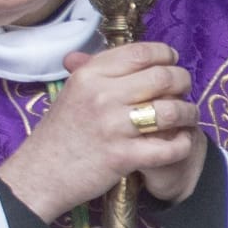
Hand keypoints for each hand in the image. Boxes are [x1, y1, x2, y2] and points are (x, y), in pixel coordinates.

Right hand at [0, 44, 205, 219]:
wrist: (38, 176)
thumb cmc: (59, 133)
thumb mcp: (71, 92)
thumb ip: (98, 70)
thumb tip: (128, 52)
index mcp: (90, 75)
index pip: (141, 52)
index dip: (166, 54)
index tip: (172, 61)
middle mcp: (102, 96)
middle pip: (163, 77)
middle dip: (183, 81)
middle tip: (184, 90)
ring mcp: (113, 127)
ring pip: (171, 110)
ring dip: (189, 113)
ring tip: (188, 116)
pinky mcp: (123, 157)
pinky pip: (169, 147)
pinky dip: (183, 144)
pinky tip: (182, 142)